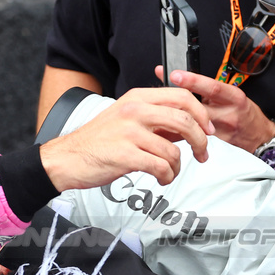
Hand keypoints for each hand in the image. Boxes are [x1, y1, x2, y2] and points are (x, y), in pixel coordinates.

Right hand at [39, 87, 213, 190]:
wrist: (67, 158)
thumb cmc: (97, 141)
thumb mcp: (126, 119)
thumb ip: (156, 120)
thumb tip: (185, 126)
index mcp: (137, 98)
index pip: (182, 96)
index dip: (201, 114)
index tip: (207, 129)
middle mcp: (134, 111)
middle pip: (185, 119)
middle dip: (201, 140)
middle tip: (202, 153)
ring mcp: (129, 133)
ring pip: (174, 149)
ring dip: (178, 166)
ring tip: (170, 172)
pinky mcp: (125, 156)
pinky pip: (161, 167)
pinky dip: (167, 176)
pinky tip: (161, 178)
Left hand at [158, 66, 274, 151]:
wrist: (260, 137)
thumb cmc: (244, 112)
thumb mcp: (231, 95)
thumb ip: (207, 89)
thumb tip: (179, 77)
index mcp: (234, 97)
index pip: (212, 87)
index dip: (193, 81)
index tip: (175, 75)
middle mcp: (229, 114)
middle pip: (199, 108)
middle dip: (177, 103)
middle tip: (158, 98)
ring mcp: (223, 132)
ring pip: (195, 126)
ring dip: (176, 120)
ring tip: (158, 115)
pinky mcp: (218, 146)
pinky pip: (196, 138)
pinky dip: (182, 134)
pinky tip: (169, 131)